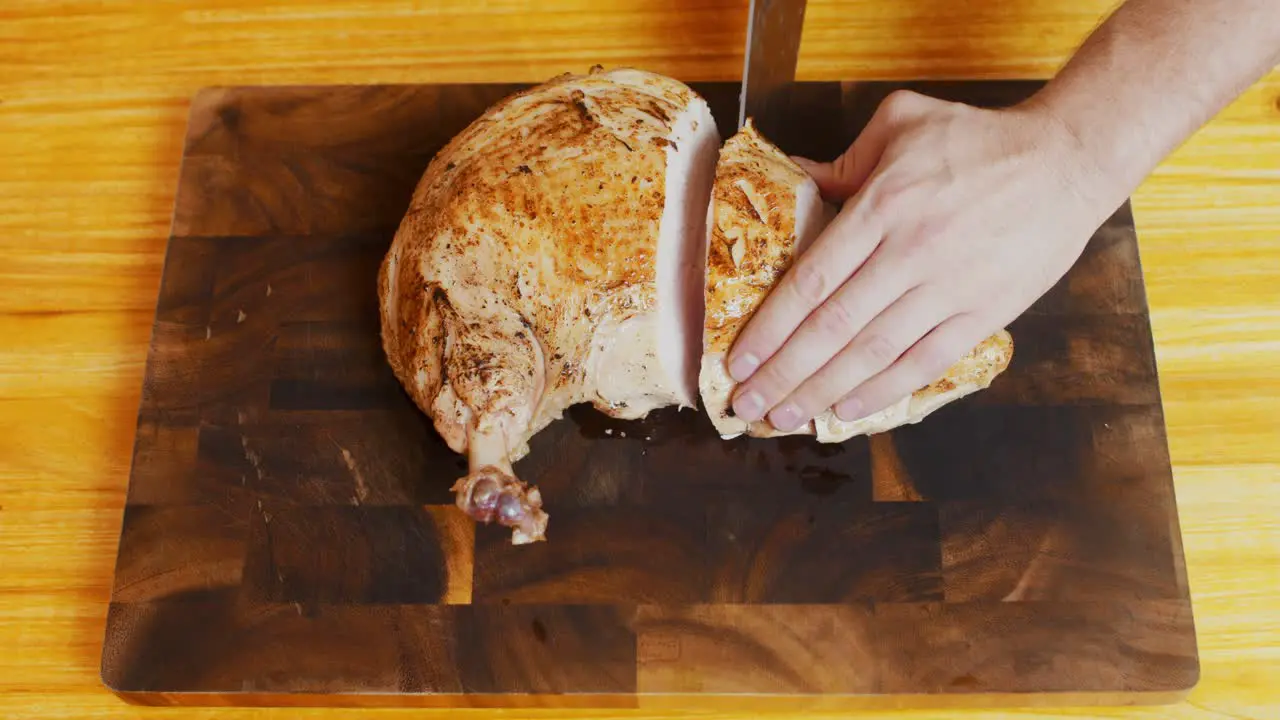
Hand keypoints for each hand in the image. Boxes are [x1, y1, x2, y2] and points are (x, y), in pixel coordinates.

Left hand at [727, 89, 1123, 430]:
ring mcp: (949, 288)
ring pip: (872, 353)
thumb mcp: (904, 122)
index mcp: (883, 206)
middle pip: (832, 328)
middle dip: (783, 373)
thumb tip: (791, 178)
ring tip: (785, 418)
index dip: (770, 328)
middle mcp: (910, 252)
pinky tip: (845, 410)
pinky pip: (924, 363)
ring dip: (821, 391)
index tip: (738, 359)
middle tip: (748, 403)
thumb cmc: (980, 140)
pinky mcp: (984, 313)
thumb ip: (844, 159)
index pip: (811, 280)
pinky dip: (882, 391)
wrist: (1069, 160)